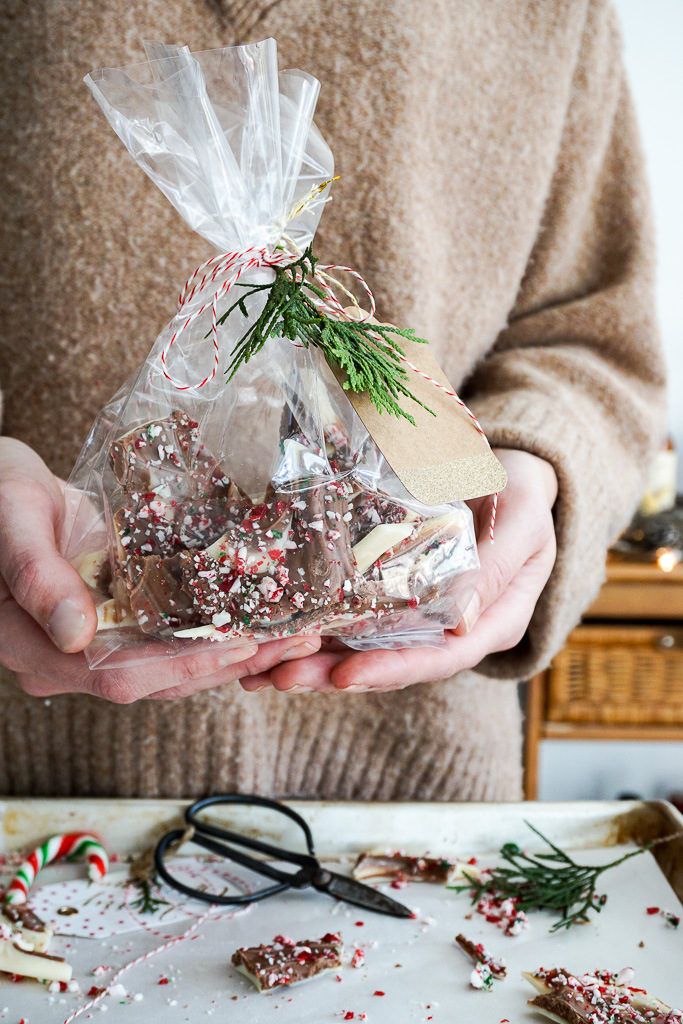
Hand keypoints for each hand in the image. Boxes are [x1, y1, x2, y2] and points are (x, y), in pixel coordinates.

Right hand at [0, 438, 319, 702]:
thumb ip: (37, 576)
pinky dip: (213, 632)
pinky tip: (256, 617)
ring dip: (233, 654)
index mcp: (36, 646)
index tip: (244, 647)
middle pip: (159, 678)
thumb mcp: (13, 521)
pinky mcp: (113, 620)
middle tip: (297, 642)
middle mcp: (66, 657)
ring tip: (293, 635)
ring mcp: (91, 642)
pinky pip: (168, 638)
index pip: (122, 674)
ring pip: (170, 664)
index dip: (186, 664)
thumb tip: (75, 633)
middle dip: (230, 664)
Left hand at [238, 448, 556, 693]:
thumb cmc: (525, 496)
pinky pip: (351, 615)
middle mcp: (451, 629)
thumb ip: (498, 567)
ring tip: (258, 667)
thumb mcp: (524, 524)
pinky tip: (270, 631)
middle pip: (390, 662)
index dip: (392, 670)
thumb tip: (463, 622)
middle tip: (279, 677)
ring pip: (363, 645)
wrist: (511, 474)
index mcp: (491, 622)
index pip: (440, 658)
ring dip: (311, 659)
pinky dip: (312, 624)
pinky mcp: (392, 592)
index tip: (345, 676)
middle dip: (332, 674)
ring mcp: (418, 613)